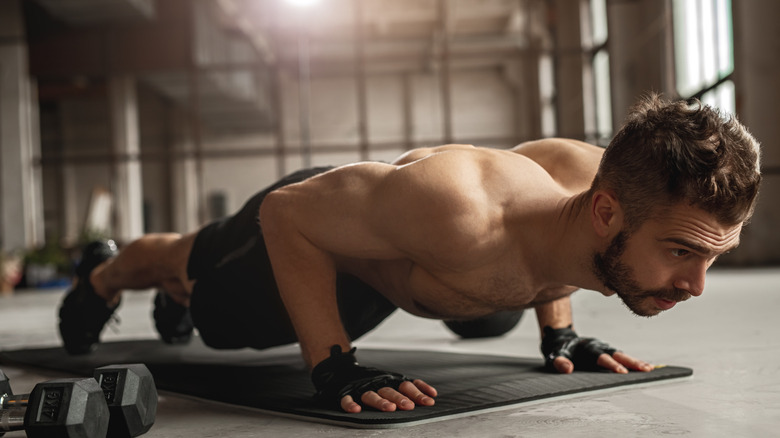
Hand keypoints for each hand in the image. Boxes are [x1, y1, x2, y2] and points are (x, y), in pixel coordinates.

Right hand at [311, 345, 436, 412]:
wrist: (341, 369)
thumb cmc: (372, 380)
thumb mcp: (392, 381)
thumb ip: (411, 388)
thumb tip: (433, 394)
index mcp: (389, 381)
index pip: (406, 385)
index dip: (418, 392)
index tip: (430, 400)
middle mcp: (377, 383)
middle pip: (390, 390)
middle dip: (400, 398)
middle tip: (409, 406)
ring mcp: (361, 387)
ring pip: (371, 394)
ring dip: (380, 401)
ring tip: (389, 408)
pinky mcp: (345, 392)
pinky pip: (346, 398)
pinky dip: (350, 404)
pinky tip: (355, 410)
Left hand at [541, 325, 653, 373]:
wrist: (561, 338)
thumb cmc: (558, 350)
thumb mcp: (553, 356)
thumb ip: (559, 362)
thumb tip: (567, 369)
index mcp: (586, 348)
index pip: (600, 357)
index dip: (610, 364)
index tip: (621, 372)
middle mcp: (598, 346)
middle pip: (617, 354)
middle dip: (631, 362)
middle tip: (645, 370)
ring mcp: (605, 348)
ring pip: (622, 355)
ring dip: (636, 362)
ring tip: (650, 369)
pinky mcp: (608, 352)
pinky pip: (622, 357)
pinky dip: (634, 362)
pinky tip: (646, 368)